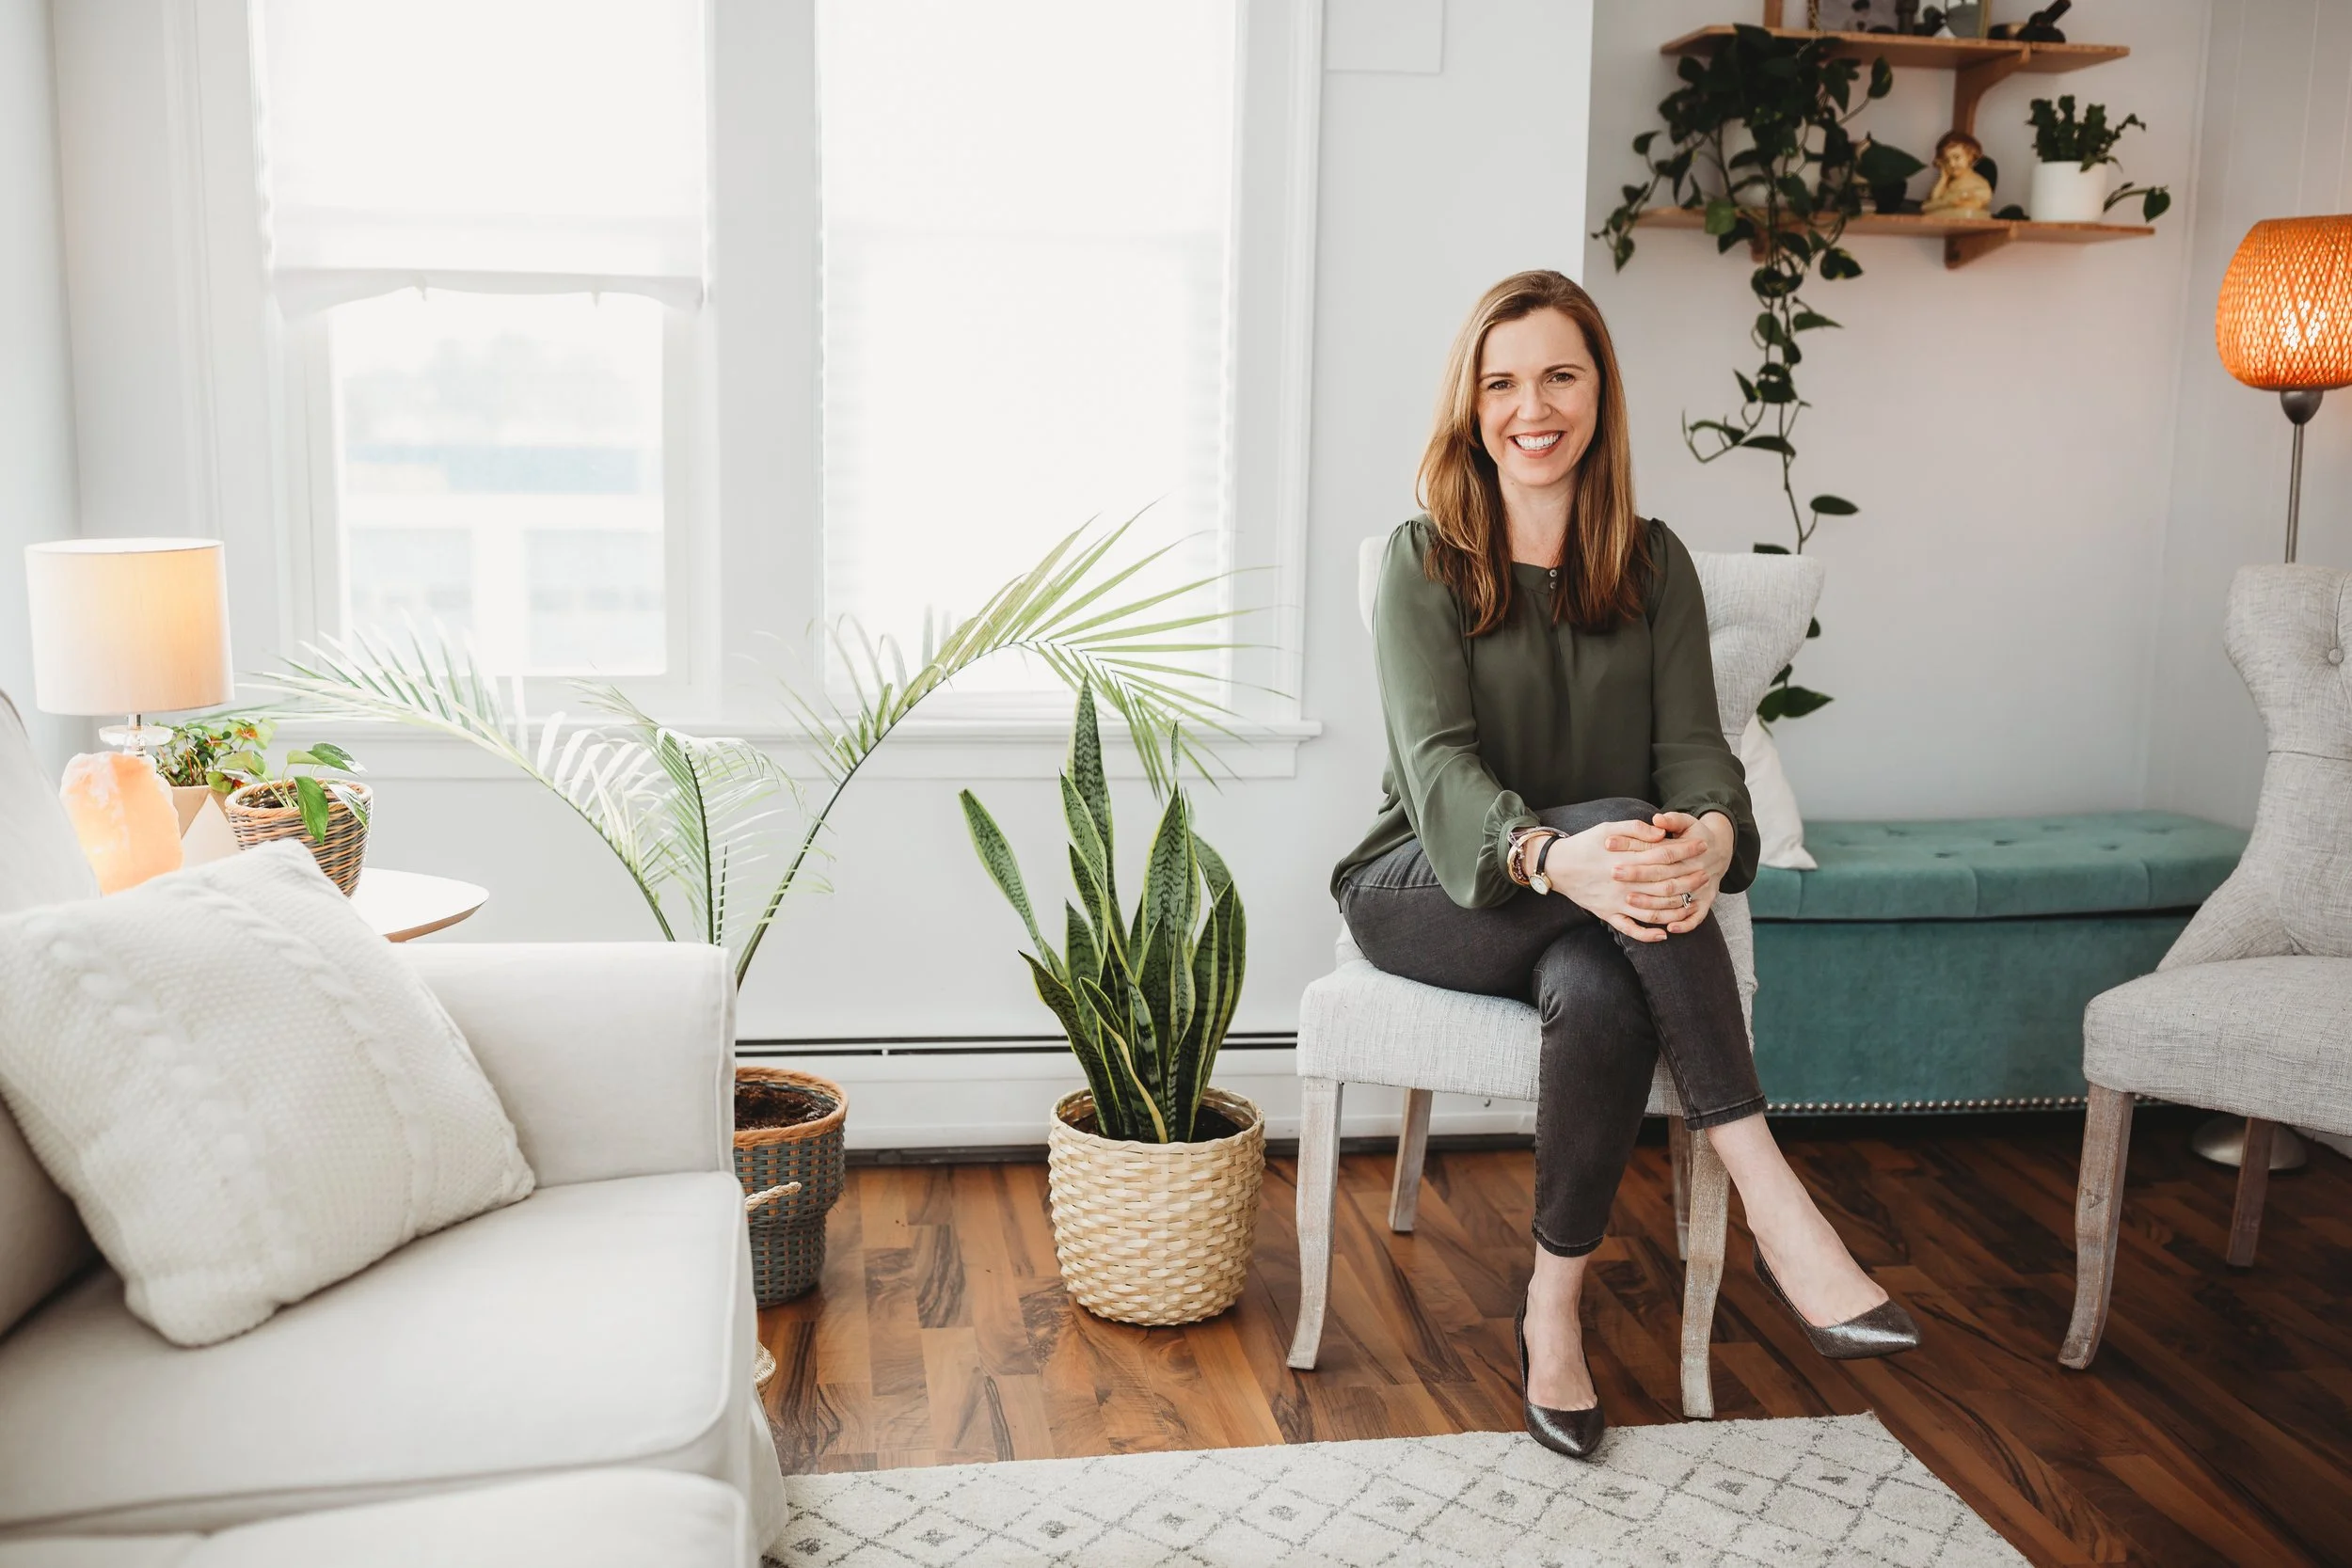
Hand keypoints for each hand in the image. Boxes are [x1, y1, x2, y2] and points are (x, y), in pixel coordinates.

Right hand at [1540, 815, 1704, 942]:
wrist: (1556, 866)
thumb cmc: (1584, 844)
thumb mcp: (1608, 828)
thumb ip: (1635, 829)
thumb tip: (1661, 833)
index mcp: (1626, 859)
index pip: (1664, 855)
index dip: (1686, 851)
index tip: (1702, 846)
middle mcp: (1624, 883)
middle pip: (1664, 885)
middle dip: (1688, 879)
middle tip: (1705, 874)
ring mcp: (1616, 902)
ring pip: (1653, 911)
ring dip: (1675, 908)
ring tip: (1691, 902)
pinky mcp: (1607, 914)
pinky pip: (1630, 929)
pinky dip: (1648, 934)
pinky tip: (1664, 935)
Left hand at [1618, 811, 1733, 933]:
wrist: (1720, 851)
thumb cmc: (1695, 835)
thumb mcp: (1687, 823)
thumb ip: (1673, 820)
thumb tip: (1658, 819)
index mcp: (1690, 851)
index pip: (1662, 851)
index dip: (1637, 848)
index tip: (1611, 845)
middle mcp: (1696, 871)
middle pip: (1665, 876)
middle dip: (1638, 875)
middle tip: (1614, 873)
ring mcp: (1702, 889)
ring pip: (1676, 900)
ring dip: (1653, 902)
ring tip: (1628, 900)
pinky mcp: (1705, 903)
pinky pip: (1697, 917)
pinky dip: (1685, 924)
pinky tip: (1669, 929)